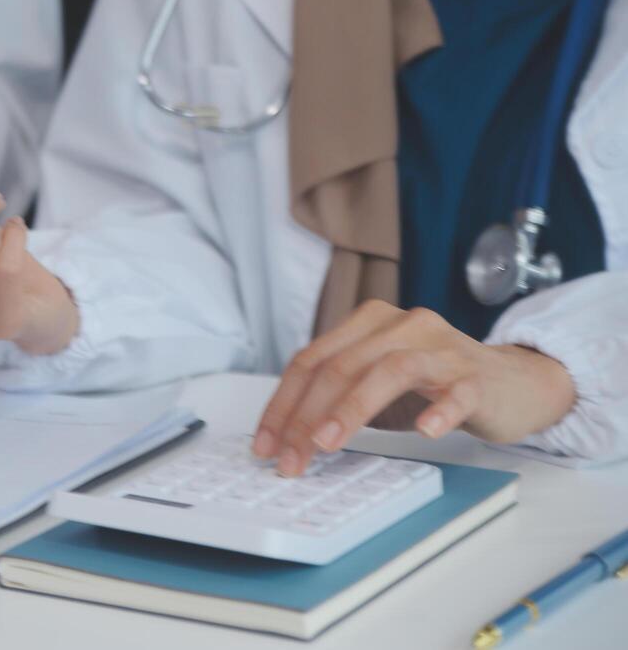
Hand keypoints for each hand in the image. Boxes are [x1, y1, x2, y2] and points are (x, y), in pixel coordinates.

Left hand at [253, 300, 576, 475]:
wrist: (513, 382)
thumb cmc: (435, 385)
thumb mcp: (376, 387)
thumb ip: (337, 398)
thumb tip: (287, 438)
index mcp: (368, 323)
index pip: (312, 360)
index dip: (282, 403)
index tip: (266, 445)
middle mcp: (402, 326)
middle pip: (341, 366)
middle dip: (306, 416)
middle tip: (291, 458)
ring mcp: (442, 349)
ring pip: (389, 370)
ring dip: (352, 408)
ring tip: (328, 442)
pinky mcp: (477, 377)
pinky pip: (457, 391)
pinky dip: (440, 410)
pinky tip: (427, 430)